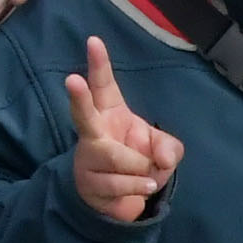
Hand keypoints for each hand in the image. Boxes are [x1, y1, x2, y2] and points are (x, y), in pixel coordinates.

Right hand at [65, 35, 182, 221]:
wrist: (121, 201)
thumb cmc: (137, 163)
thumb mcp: (161, 149)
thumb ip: (170, 148)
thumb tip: (163, 159)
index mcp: (109, 114)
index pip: (103, 86)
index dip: (99, 64)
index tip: (94, 41)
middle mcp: (93, 133)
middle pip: (83, 114)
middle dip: (78, 98)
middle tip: (72, 80)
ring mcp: (87, 160)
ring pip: (115, 159)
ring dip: (140, 170)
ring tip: (148, 177)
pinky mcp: (87, 185)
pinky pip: (119, 185)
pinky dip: (138, 188)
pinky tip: (143, 187)